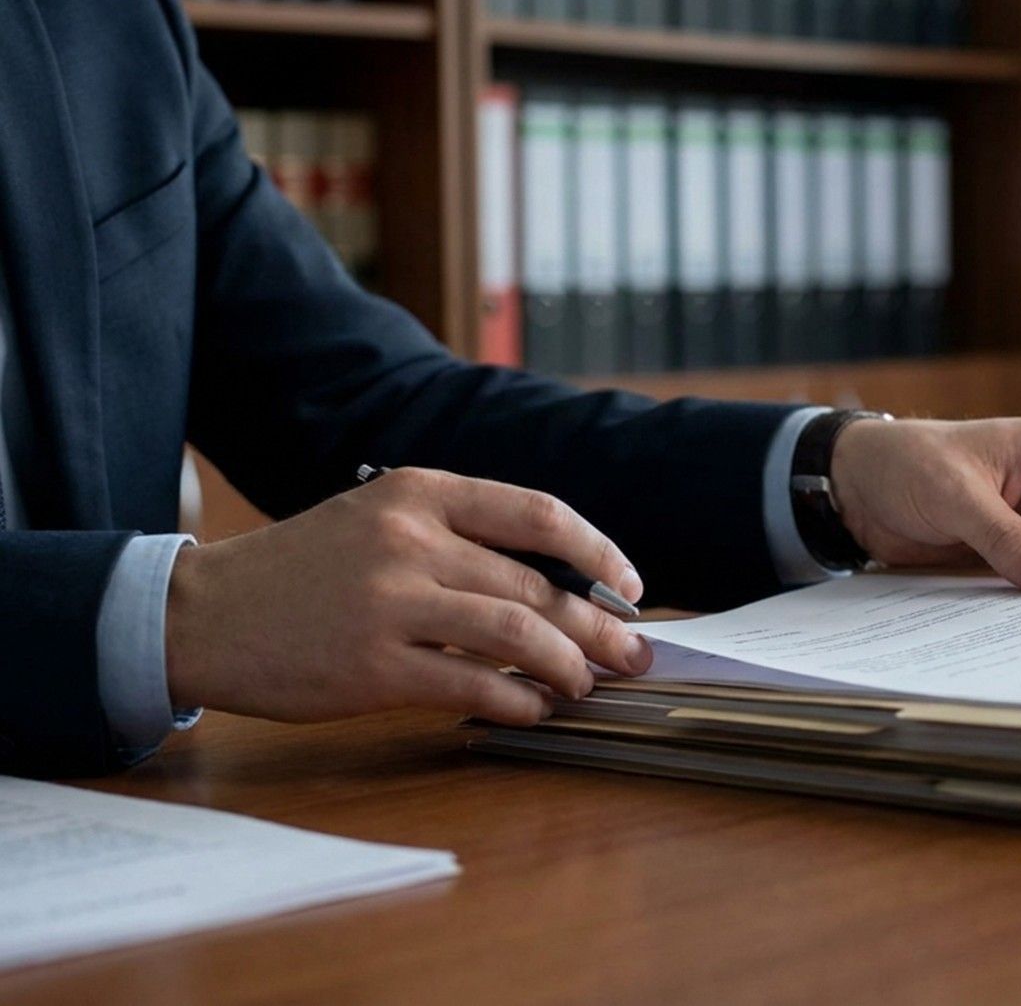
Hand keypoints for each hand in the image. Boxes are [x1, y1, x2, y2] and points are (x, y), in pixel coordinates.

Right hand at [164, 468, 649, 726]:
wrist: (207, 614)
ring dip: (568, 666)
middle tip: (632, 654)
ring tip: (586, 684)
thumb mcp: (379, 520)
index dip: (598, 553)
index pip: (538, 513)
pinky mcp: (372, 666)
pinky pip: (473, 685)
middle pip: (537, 584)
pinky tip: (534, 710)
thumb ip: (460, 538)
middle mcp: (410, 540)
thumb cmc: (306, 571)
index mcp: (419, 492)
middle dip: (598, 626)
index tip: (630, 587)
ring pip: (517, 632)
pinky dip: (518, 701)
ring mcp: (391, 603)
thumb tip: (560, 584)